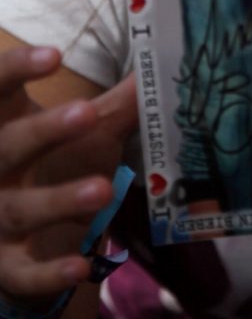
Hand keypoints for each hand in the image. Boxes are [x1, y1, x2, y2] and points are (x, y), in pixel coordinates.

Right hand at [0, 45, 136, 301]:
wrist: (15, 234)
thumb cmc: (52, 164)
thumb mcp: (81, 128)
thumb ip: (117, 102)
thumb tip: (160, 66)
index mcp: (5, 123)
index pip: (0, 89)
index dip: (18, 69)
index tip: (55, 55)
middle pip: (8, 146)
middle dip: (44, 130)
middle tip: (87, 112)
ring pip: (18, 209)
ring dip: (58, 200)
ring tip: (104, 190)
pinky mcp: (3, 265)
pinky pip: (22, 272)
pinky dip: (48, 272)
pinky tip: (80, 267)